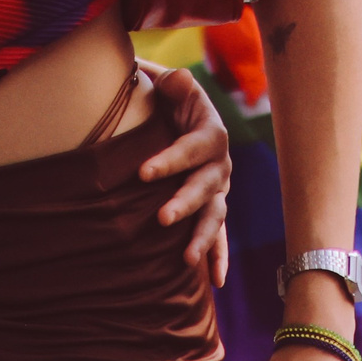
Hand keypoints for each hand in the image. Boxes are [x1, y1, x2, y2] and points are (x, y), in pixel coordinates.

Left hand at [137, 61, 231, 286]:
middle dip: (185, 203)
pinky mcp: (213, 207)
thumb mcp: (170, 85)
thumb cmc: (168, 98)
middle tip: (161, 219)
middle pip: (206, 187)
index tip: (142, 172)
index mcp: (210, 133)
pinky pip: (219, 234)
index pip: (192, 148)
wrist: (179, 113)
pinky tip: (216, 282)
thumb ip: (172, 83)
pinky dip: (218, 256)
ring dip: (203, 237)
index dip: (170, 160)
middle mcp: (220, 164)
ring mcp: (218, 189)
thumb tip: (179, 78)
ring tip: (186, 260)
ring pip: (215, 215)